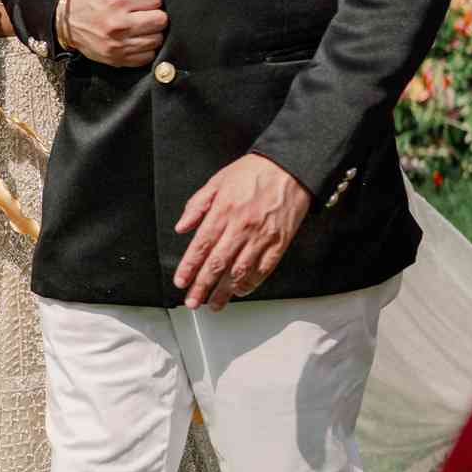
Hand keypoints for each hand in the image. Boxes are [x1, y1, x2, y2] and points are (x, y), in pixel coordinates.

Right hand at [62, 0, 166, 65]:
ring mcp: (118, 45)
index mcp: (116, 0)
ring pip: (157, 39)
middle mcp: (118, 24)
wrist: (66, 20)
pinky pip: (147, 56)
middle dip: (155, 13)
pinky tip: (135, 37)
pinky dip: (145, 47)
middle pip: (160, 20)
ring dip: (151, 31)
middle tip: (143, 11)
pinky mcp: (117, 59)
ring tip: (139, 24)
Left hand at [174, 154, 311, 309]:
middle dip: (202, 286)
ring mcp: (262, 236)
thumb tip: (181, 227)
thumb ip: (197, 205)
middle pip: (217, 264)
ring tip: (214, 304)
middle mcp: (241, 227)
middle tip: (192, 302)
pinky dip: (250, 284)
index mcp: (223, 211)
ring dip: (224, 292)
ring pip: (239, 272)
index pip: (201, 246)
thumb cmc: (253, 172)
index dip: (189, 267)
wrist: (290, 167)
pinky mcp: (279, 242)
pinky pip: (263, 269)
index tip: (181, 282)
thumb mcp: (217, 181)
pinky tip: (239, 291)